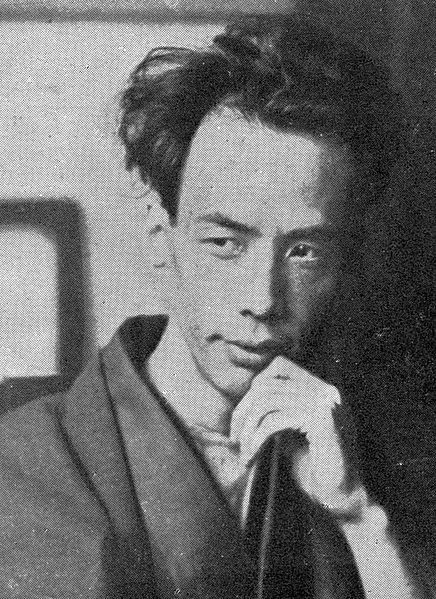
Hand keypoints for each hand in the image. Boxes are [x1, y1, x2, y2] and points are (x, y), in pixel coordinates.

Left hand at [230, 356, 363, 517]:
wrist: (343, 502)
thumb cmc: (314, 471)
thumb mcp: (291, 433)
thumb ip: (277, 411)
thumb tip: (247, 398)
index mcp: (322, 390)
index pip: (280, 365)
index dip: (255, 388)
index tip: (242, 418)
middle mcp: (326, 390)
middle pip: (267, 384)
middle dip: (243, 411)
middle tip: (234, 438)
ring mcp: (326, 403)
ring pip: (267, 400)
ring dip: (247, 428)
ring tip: (243, 451)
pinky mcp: (322, 422)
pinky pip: (275, 420)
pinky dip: (256, 438)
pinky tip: (252, 456)